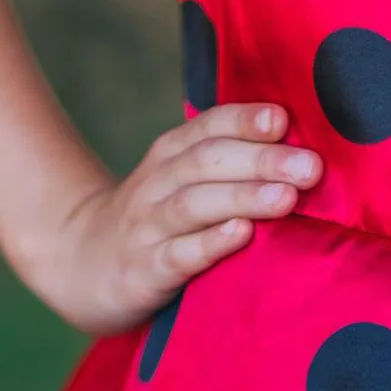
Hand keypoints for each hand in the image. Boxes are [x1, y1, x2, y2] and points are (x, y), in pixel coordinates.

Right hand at [36, 103, 322, 334]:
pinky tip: (241, 234)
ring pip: (195, 204)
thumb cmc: (156, 220)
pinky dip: (210, 243)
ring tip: (286, 197)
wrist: (80, 264)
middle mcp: (158, 183)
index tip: (283, 120)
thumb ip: (230, 163)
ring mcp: (147, 227)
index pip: (209, 126)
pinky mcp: (143, 271)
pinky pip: (178, 254)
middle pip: (207, 161)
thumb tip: (304, 149)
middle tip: (310, 167)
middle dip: (260, 160)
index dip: (244, 120)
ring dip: (242, 197)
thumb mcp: (182, 181)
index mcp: (171, 155)